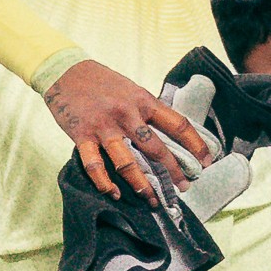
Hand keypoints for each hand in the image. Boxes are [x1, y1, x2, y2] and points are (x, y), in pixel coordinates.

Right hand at [43, 58, 211, 199]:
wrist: (64, 71)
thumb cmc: (101, 82)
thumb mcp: (131, 90)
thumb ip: (146, 111)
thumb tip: (167, 136)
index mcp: (143, 101)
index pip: (178, 125)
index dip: (196, 145)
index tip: (206, 162)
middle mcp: (126, 114)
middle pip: (155, 148)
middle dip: (172, 172)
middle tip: (182, 188)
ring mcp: (103, 126)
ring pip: (127, 161)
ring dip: (141, 184)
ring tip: (151, 198)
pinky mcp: (82, 135)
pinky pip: (94, 164)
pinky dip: (104, 182)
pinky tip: (113, 192)